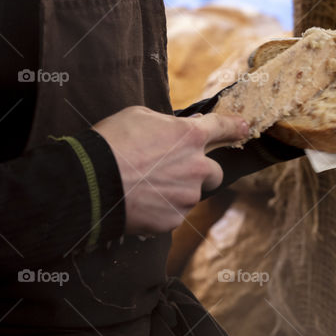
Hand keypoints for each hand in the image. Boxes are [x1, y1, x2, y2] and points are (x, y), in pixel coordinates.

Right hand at [93, 106, 248, 234]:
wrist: (90, 181)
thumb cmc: (110, 143)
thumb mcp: (139, 116)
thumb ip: (167, 122)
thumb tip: (183, 126)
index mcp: (190, 137)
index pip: (222, 128)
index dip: (235, 127)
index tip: (245, 128)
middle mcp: (197, 167)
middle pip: (213, 172)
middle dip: (200, 172)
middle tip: (172, 171)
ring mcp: (187, 196)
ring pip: (191, 194)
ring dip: (176, 191)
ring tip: (145, 187)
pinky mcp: (173, 219)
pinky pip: (173, 213)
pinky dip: (161, 210)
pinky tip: (141, 202)